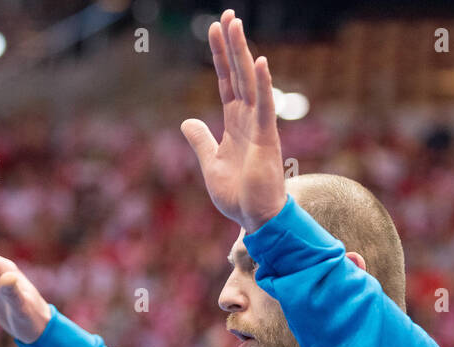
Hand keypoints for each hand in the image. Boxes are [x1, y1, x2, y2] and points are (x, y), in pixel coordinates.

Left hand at [180, 10, 286, 234]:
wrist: (256, 220)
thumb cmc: (238, 196)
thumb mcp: (211, 164)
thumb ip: (201, 141)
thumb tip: (187, 122)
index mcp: (234, 123)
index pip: (226, 82)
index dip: (220, 56)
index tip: (214, 29)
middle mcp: (248, 119)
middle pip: (238, 74)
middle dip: (231, 45)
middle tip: (227, 15)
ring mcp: (259, 127)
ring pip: (250, 83)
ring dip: (242, 53)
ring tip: (235, 24)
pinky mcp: (266, 139)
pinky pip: (265, 106)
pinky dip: (262, 84)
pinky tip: (259, 62)